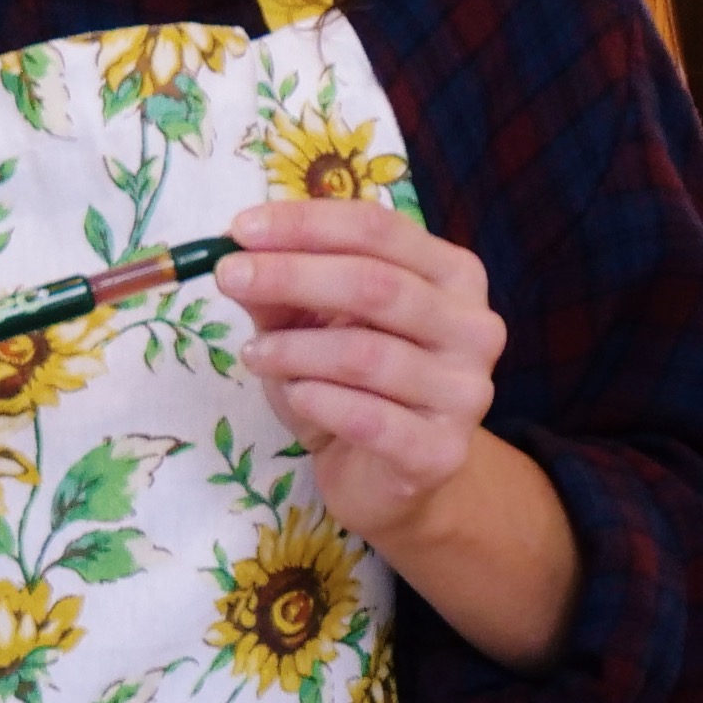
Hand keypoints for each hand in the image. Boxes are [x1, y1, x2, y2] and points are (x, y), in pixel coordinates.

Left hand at [216, 199, 502, 541]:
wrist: (385, 478)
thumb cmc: (351, 386)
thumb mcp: (310, 325)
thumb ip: (284, 287)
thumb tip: (239, 250)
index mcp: (451, 275)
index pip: (379, 229)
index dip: (307, 223)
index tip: (240, 230)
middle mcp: (474, 326)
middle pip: (376, 285)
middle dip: (292, 276)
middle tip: (229, 277)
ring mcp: (466, 392)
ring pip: (367, 354)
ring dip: (295, 350)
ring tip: (254, 354)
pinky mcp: (441, 451)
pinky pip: (369, 419)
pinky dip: (319, 401)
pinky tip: (295, 395)